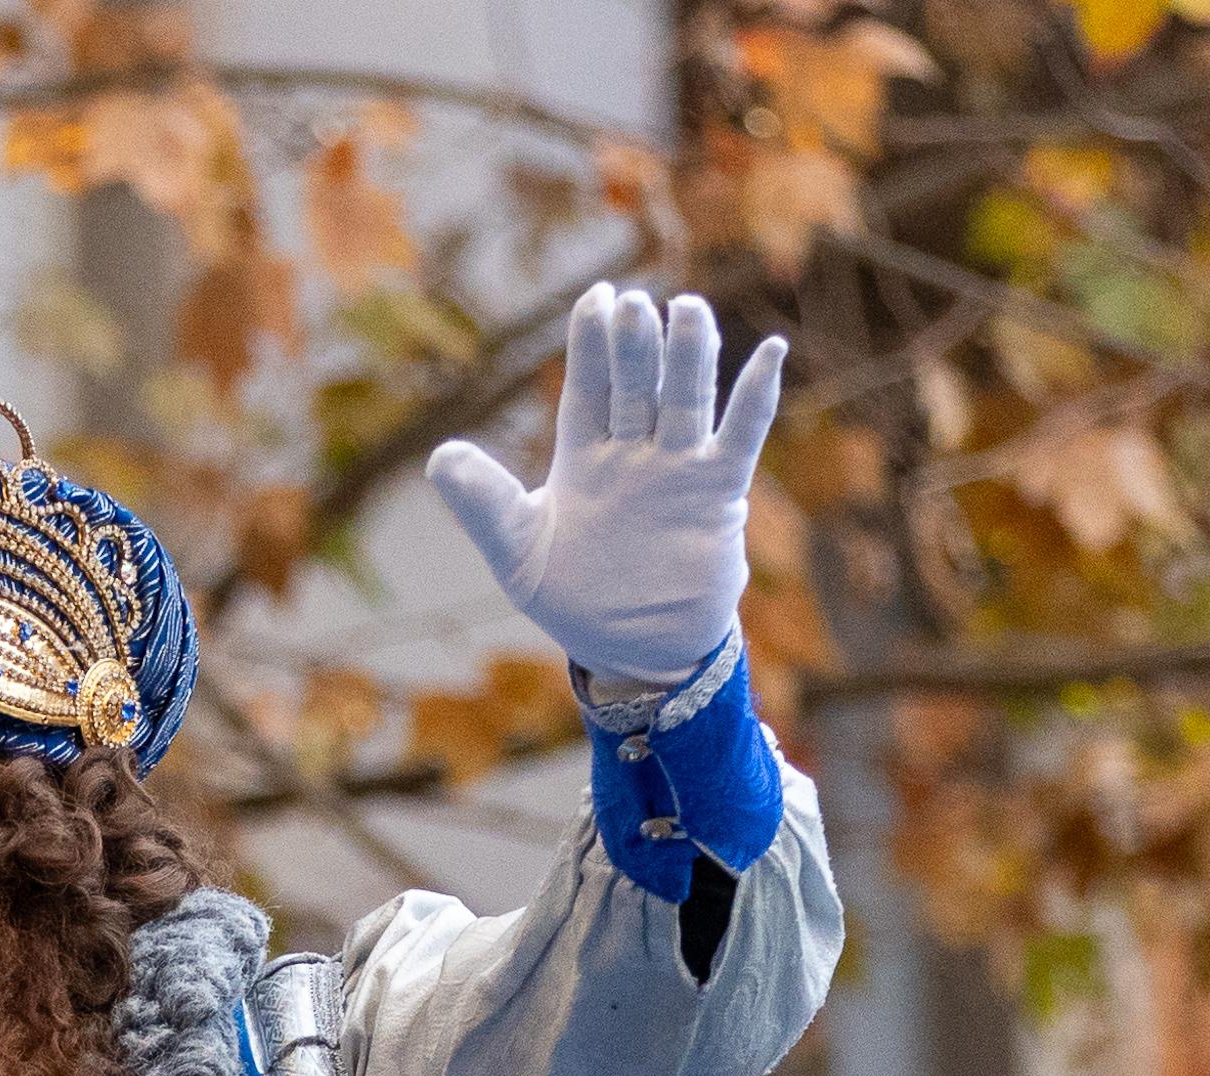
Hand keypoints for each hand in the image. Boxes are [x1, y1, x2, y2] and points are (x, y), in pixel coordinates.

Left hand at [426, 286, 783, 687]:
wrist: (632, 646)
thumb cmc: (572, 598)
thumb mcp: (516, 551)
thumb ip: (483, 503)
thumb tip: (438, 456)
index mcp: (583, 456)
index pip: (588, 387)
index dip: (590, 343)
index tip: (596, 296)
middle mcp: (633, 451)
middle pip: (635, 385)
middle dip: (633, 346)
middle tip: (632, 302)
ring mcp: (677, 468)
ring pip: (685, 400)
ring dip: (688, 357)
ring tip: (687, 308)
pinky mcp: (715, 493)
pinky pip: (741, 436)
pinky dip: (755, 397)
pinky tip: (771, 354)